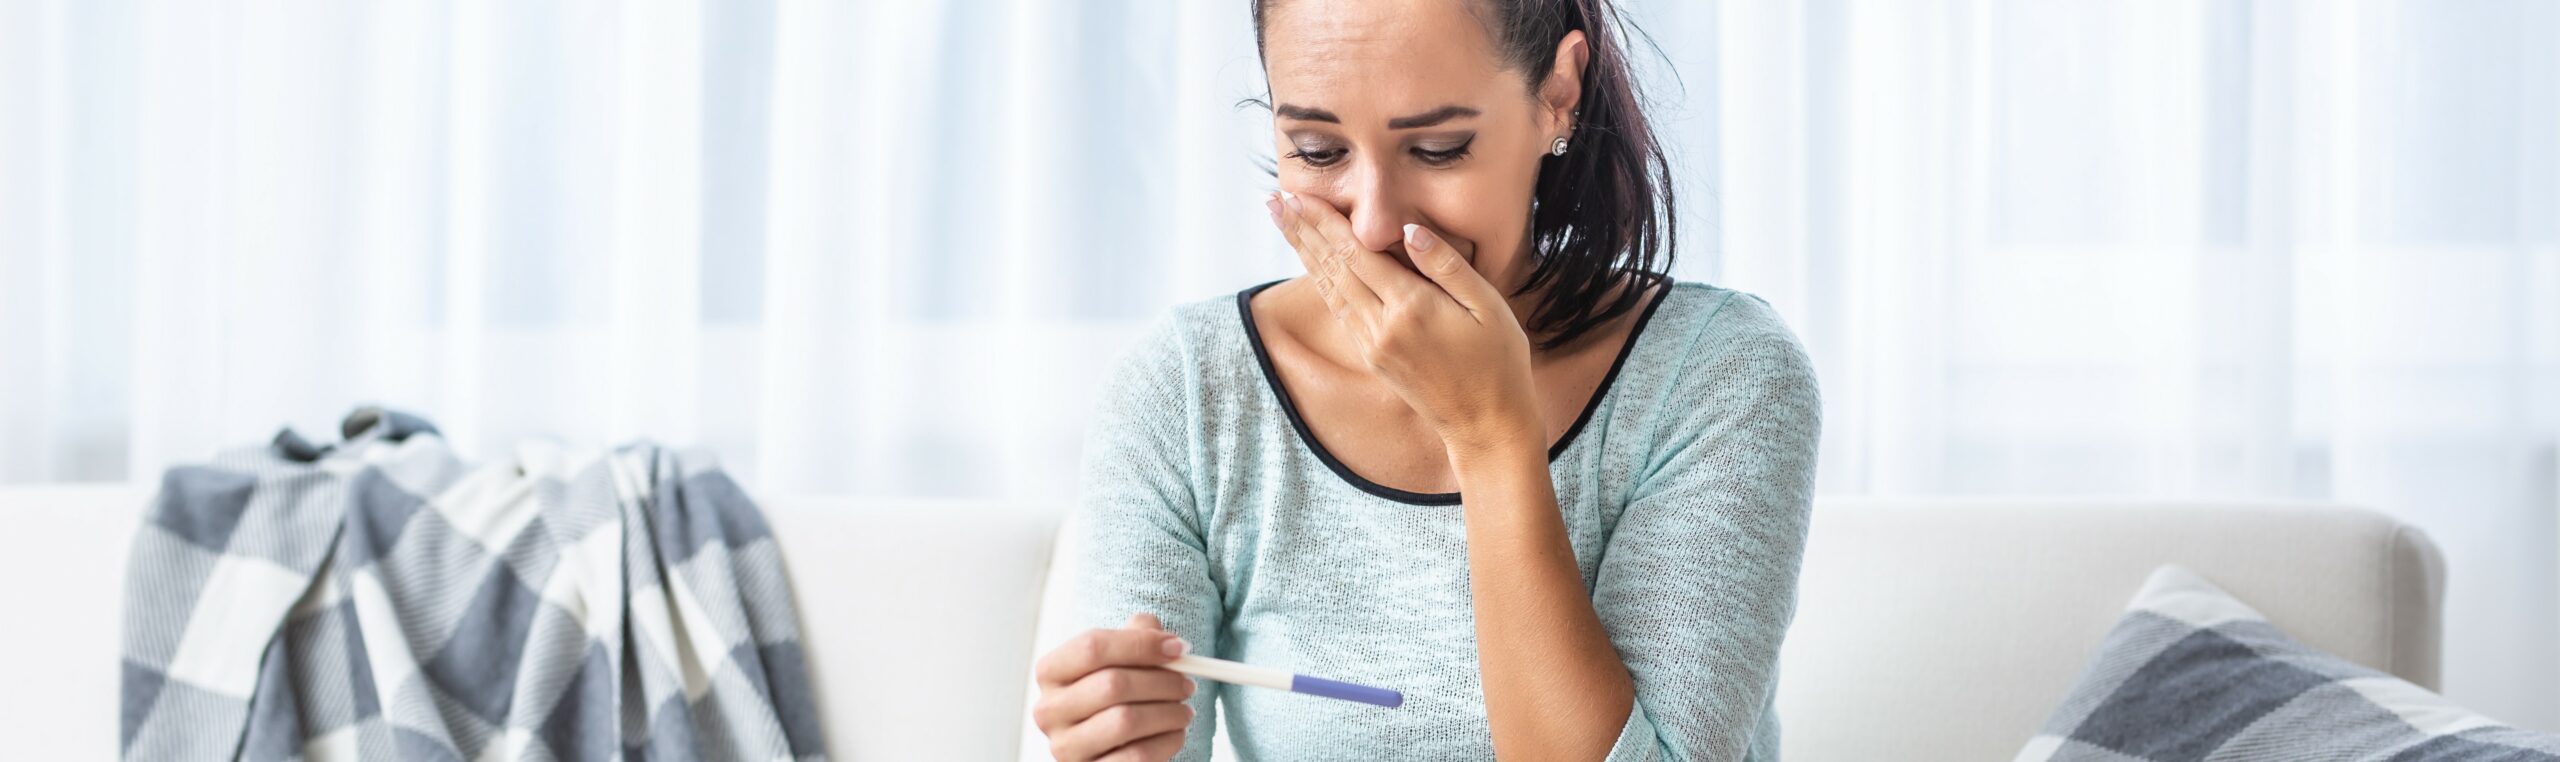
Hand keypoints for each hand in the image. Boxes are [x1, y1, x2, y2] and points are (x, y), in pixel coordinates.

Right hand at [1032, 613, 1197, 761]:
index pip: (1093, 647)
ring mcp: (1065, 746)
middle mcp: (1049, 709)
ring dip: (1168, 713)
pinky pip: (1136, 756)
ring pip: (1125, 721)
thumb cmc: (1114, 694)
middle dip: (1162, 682)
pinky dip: (1167, 741)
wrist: (1108, 743)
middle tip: (1188, 684)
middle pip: (1112, 684)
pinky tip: (1176, 732)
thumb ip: (1138, 635)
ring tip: (1184, 710)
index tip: (1180, 649)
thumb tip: (1165, 639)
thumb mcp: (1121, 659)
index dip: (1141, 644)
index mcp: (1051, 671)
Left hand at [1266, 191, 1540, 454]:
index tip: (1300, 196)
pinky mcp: (1372, 357)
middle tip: (1275, 200)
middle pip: (1332, 268)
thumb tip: (1410, 230)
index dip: (1325, 222)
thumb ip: (1446, 265)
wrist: (1486, 424)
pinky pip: (1339, 310)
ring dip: (1303, 253)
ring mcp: (1372, 345)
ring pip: (1329, 288)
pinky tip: (1312, 264)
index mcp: (1411, 308)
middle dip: (1303, 231)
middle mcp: (1382, 327)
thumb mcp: (1487, 306)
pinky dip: (1321, 281)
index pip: (1357, 254)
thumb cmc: (1498, 362)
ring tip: (1282, 223)